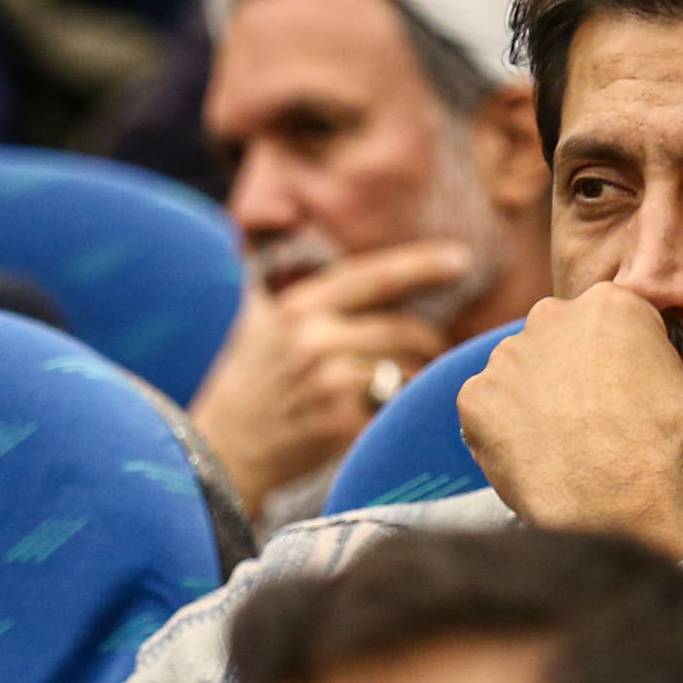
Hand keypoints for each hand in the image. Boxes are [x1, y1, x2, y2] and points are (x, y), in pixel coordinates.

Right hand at [189, 241, 469, 512]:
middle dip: (429, 345)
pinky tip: (384, 421)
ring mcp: (329, 383)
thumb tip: (264, 227)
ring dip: (416, 382)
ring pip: (408, 372)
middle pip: (406, 331)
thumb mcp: (251, 323)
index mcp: (297, 308)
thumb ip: (270, 281)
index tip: (461, 260)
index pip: (373, 276)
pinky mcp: (341, 425)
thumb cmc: (244, 388)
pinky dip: (400, 414)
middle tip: (431, 356)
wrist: (220, 456)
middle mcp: (314, 339)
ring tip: (398, 392)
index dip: (421, 265)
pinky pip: (397, 411)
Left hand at [455, 285, 682, 559]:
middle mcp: (552, 317)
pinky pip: (488, 413)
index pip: (620, 328)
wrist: (608, 503)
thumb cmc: (666, 452)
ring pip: (525, 377)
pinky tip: (536, 461)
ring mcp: (507, 358)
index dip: (633, 369)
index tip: (639, 405)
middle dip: (582, 380)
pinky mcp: (475, 401)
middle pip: (567, 345)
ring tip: (570, 449)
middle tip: (604, 429)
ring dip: (540, 405)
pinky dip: (505, 435)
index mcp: (614, 305)